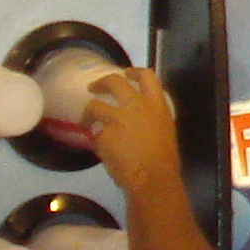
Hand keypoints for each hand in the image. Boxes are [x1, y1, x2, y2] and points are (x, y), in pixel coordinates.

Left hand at [82, 67, 185, 195]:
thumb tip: (139, 118)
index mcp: (157, 105)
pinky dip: (96, 140)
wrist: (152, 178)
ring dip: (88, 113)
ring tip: (85, 121)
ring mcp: (117, 119)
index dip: (134, 71)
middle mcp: (136, 106)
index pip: (147, 76)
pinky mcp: (103, 135)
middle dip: (100, 82)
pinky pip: (95, 134)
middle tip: (94, 88)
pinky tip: (101, 150)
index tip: (126, 72)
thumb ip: (151, 118)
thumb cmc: (164, 159)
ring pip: (94, 106)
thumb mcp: (164, 130)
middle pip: (114, 82)